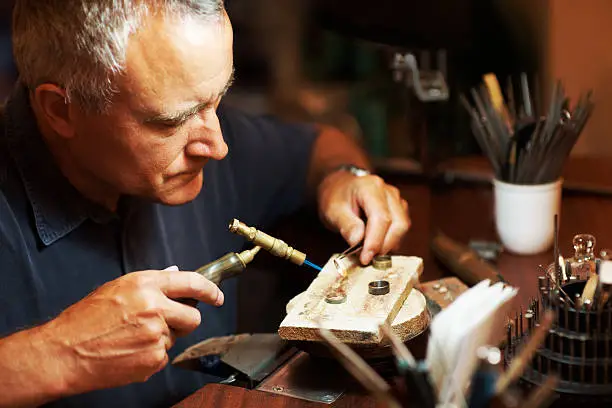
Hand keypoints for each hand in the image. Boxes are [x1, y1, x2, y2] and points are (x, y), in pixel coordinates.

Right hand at [42, 269, 223, 394]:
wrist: (64, 353)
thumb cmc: (84, 320)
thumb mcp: (116, 288)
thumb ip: (150, 283)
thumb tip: (174, 277)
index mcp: (145, 285)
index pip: (191, 282)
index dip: (209, 290)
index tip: (216, 295)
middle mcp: (154, 308)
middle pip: (193, 317)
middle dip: (184, 321)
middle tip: (163, 322)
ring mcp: (156, 336)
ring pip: (175, 338)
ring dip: (161, 338)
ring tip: (131, 337)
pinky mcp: (153, 359)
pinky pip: (163, 356)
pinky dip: (150, 355)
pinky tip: (129, 351)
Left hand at [318, 171, 410, 264]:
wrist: (340, 188)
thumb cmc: (336, 197)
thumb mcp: (333, 210)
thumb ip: (346, 224)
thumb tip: (357, 241)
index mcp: (371, 187)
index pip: (381, 218)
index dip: (375, 241)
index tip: (365, 257)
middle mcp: (388, 192)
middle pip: (398, 223)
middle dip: (384, 245)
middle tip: (367, 258)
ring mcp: (396, 200)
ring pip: (402, 227)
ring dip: (388, 244)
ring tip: (369, 252)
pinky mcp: (399, 209)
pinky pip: (401, 228)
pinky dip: (390, 241)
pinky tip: (375, 245)